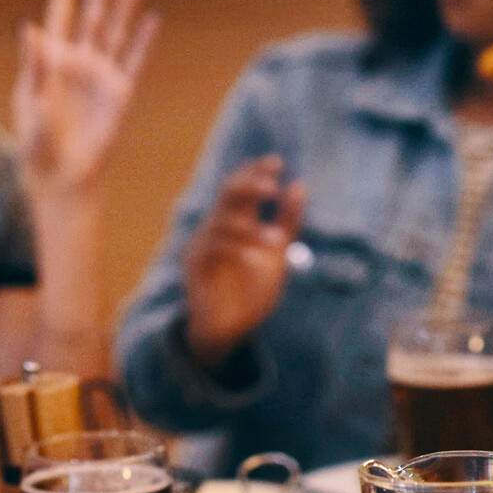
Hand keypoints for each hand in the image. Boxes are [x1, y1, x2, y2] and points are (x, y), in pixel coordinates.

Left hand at [12, 0, 159, 192]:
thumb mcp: (30, 100)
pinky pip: (135, 60)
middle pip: (94, 12)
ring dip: (126, 3)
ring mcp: (101, 74)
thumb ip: (34, 63)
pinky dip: (144, 40)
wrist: (61, 175)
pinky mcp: (120, 93)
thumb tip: (27, 26)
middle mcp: (78, 60)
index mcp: (50, 58)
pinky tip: (152, 17)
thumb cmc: (36, 140)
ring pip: (117, 30)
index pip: (61, 12)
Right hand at [181, 156, 305, 368]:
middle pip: (227, 193)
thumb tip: (298, 185)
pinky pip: (213, 247)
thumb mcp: (278, 254)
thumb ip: (287, 222)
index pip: (242, 186)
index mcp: (236, 222)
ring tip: (274, 241)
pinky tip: (256, 262)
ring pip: (222, 221)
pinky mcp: (194, 265)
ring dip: (250, 229)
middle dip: (249, 186)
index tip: (276, 162)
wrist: (231, 330)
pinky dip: (238, 251)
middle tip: (271, 188)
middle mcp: (217, 227)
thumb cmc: (252, 290)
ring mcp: (202, 243)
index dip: (255, 171)